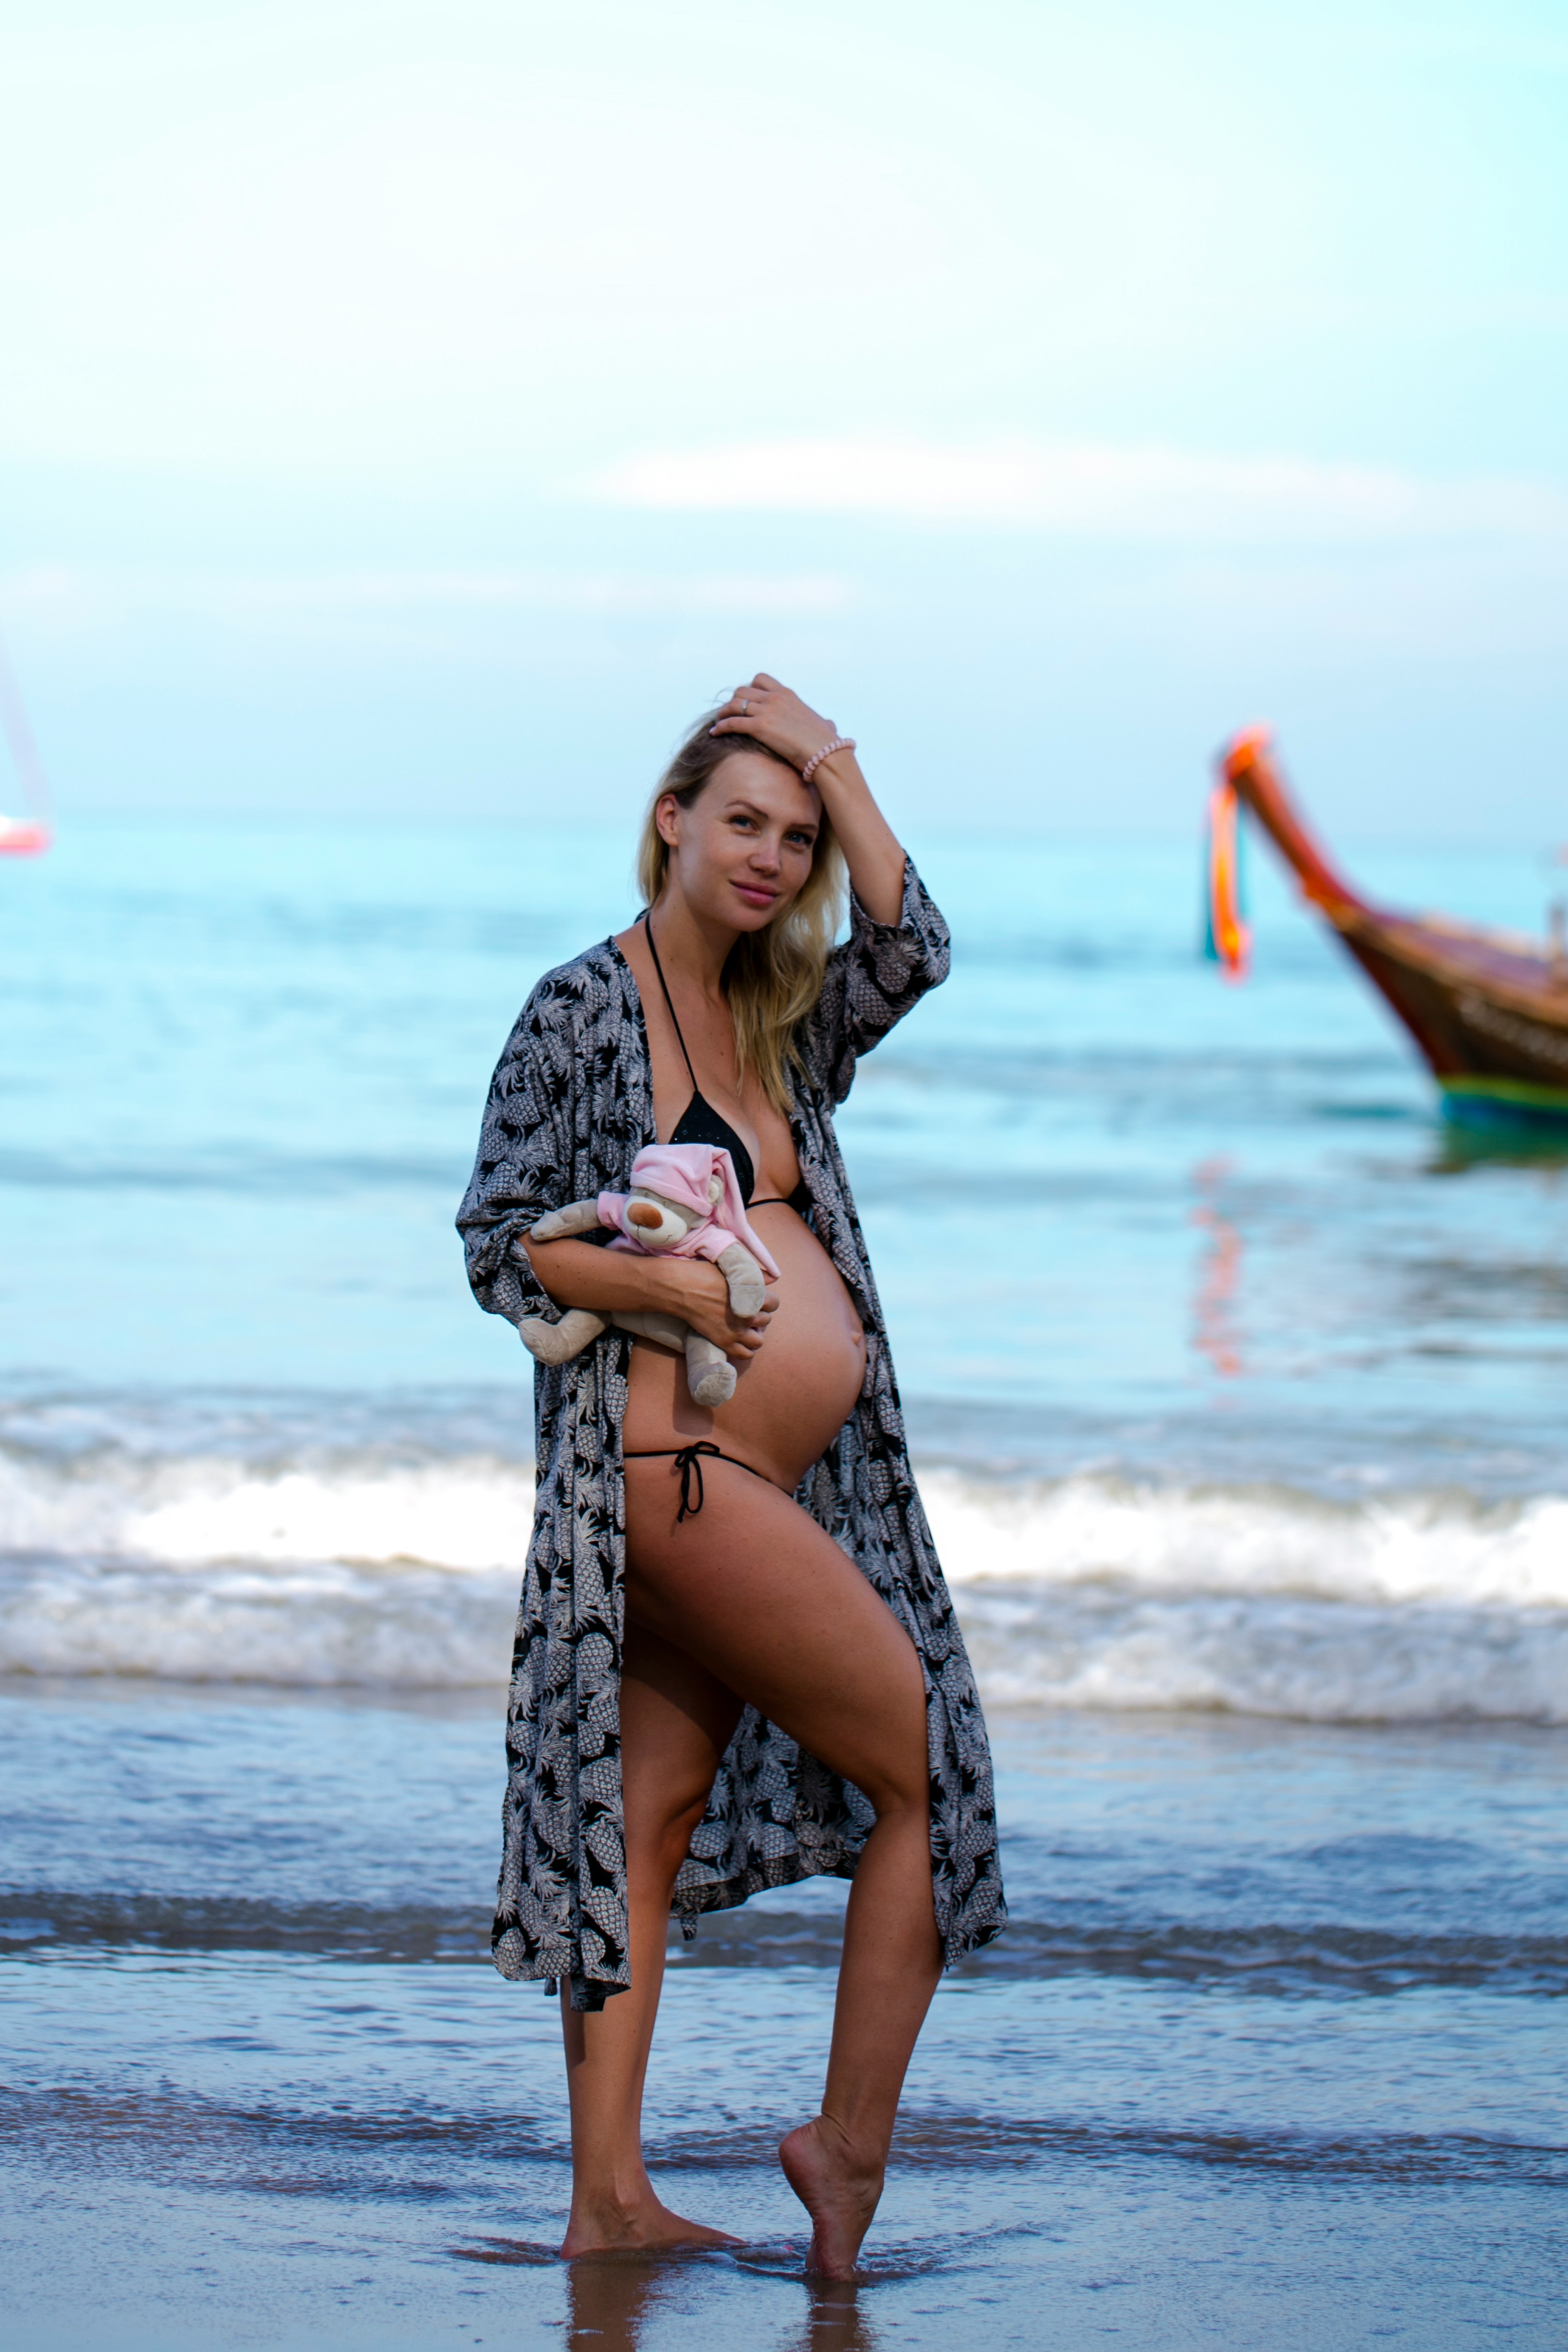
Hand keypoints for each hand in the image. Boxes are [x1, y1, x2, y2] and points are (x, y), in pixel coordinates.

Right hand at [655, 1256, 777, 1359]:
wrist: (681, 1289)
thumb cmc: (704, 1274)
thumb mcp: (732, 1270)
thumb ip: (755, 1276)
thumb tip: (773, 1278)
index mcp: (753, 1296)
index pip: (775, 1303)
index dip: (767, 1300)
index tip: (757, 1299)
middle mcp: (748, 1315)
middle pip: (767, 1320)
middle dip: (759, 1315)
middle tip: (747, 1311)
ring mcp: (736, 1331)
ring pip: (759, 1340)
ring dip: (754, 1334)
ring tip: (744, 1327)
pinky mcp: (724, 1342)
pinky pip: (744, 1354)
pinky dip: (745, 1349)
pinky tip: (739, 1340)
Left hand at [711, 674, 842, 774]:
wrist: (826, 753)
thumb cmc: (827, 743)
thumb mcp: (824, 724)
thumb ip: (822, 721)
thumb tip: (829, 725)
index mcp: (787, 695)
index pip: (760, 679)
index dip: (749, 689)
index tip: (745, 702)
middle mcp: (775, 698)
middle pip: (742, 690)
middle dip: (733, 701)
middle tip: (729, 714)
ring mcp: (767, 711)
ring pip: (734, 704)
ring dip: (723, 713)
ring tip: (718, 722)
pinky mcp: (760, 727)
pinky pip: (732, 722)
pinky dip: (721, 726)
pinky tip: (715, 732)